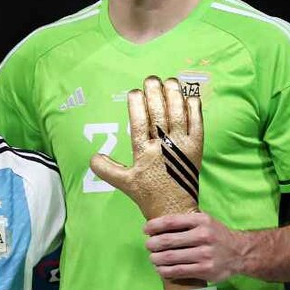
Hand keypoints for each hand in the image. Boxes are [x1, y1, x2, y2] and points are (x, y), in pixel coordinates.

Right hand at [89, 76, 201, 219]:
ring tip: (170, 81)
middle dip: (155, 93)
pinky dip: (195, 110)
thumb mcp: (124, 183)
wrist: (175, 209)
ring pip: (178, 115)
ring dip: (175, 96)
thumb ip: (106, 169)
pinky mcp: (197, 149)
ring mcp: (182, 147)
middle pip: (159, 114)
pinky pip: (197, 125)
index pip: (139, 122)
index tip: (134, 91)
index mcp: (144, 153)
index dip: (136, 105)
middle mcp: (163, 147)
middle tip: (151, 79)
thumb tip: (92, 156)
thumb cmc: (148, 195)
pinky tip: (191, 97)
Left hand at [144, 212, 245, 282]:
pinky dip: (165, 271)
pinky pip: (178, 271)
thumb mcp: (205, 221)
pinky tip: (161, 269)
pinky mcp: (205, 270)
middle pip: (167, 241)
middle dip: (152, 244)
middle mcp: (203, 236)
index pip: (171, 221)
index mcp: (201, 220)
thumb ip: (185, 221)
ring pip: (170, 257)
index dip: (154, 226)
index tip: (146, 230)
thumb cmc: (216, 235)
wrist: (240, 252)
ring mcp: (204, 254)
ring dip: (156, 259)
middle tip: (149, 246)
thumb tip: (156, 224)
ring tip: (153, 258)